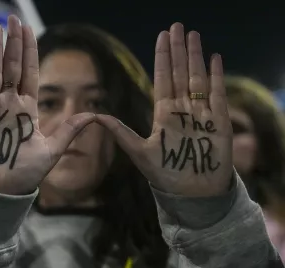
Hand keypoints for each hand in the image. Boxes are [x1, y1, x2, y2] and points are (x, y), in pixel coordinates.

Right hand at [0, 16, 94, 194]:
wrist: (0, 193)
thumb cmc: (24, 175)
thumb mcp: (52, 151)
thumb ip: (70, 131)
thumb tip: (96, 115)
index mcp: (26, 111)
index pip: (28, 75)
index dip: (28, 53)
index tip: (28, 31)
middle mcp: (8, 105)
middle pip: (10, 68)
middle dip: (12, 44)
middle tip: (12, 19)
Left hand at [97, 23, 232, 196]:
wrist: (193, 194)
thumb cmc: (166, 176)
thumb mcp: (139, 152)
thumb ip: (120, 133)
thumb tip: (96, 117)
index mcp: (164, 114)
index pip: (163, 78)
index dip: (163, 58)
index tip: (162, 37)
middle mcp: (182, 110)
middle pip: (180, 73)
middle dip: (179, 50)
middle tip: (177, 26)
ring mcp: (201, 114)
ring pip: (198, 78)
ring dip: (196, 56)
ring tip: (193, 35)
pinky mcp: (219, 122)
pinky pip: (217, 94)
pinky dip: (216, 75)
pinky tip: (214, 58)